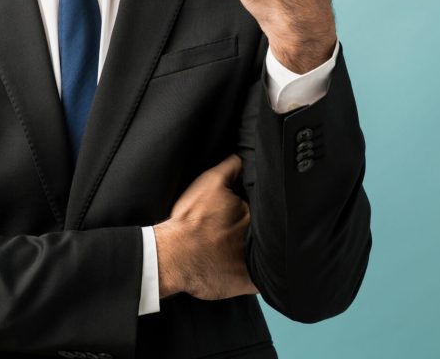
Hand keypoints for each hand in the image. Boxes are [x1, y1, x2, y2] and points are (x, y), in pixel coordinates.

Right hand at [154, 154, 257, 299]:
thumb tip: (245, 156)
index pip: (264, 207)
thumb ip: (232, 166)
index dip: (258, 205)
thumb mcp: (210, 181)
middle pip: (267, 228)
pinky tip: (254, 269)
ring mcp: (255, 262)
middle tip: (241, 228)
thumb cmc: (190, 220)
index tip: (246, 207)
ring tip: (242, 246)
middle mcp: (258, 236)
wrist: (173, 256)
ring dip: (263, 249)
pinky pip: (265, 280)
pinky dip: (264, 275)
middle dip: (263, 226)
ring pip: (266, 252)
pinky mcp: (249, 282)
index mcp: (252, 212)